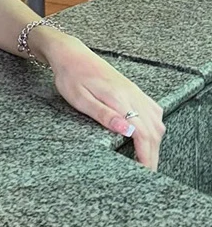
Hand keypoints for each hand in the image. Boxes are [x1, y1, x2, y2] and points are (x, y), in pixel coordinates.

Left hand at [48, 36, 164, 170]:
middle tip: (147, 172)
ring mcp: (135, 91)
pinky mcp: (133, 89)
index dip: (146, 156)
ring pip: (156, 121)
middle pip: (154, 130)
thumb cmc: (71, 76)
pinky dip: (154, 127)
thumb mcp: (80, 98)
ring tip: (146, 158)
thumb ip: (104, 115)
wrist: (71, 54)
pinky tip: (147, 135)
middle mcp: (133, 95)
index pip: (143, 134)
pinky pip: (153, 111)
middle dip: (153, 154)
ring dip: (155, 142)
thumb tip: (127, 131)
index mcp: (120, 99)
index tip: (146, 172)